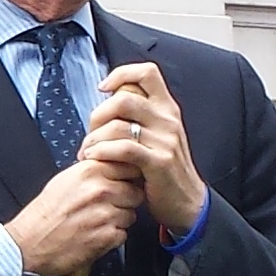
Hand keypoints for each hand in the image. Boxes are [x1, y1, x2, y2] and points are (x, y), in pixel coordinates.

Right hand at [3, 147, 144, 275]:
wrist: (28, 245)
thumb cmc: (44, 215)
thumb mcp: (64, 180)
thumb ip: (92, 171)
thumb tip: (114, 166)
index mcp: (89, 171)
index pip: (129, 167)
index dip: (126, 178)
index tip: (118, 185)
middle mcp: (100, 190)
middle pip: (135, 192)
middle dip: (124, 201)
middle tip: (104, 208)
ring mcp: (106, 214)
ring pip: (131, 214)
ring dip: (119, 220)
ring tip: (95, 223)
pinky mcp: (107, 237)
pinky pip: (123, 234)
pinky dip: (112, 238)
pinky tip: (93, 236)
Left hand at [86, 61, 203, 241]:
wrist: (188, 202)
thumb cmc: (165, 171)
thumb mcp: (158, 137)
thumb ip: (140, 118)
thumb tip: (107, 105)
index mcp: (167, 108)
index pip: (147, 73)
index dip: (121, 74)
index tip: (103, 88)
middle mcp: (168, 120)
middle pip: (123, 99)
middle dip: (98, 115)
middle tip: (89, 133)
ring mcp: (165, 140)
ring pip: (118, 126)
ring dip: (94, 139)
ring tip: (86, 152)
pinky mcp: (158, 162)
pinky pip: (123, 149)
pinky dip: (102, 152)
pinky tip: (94, 159)